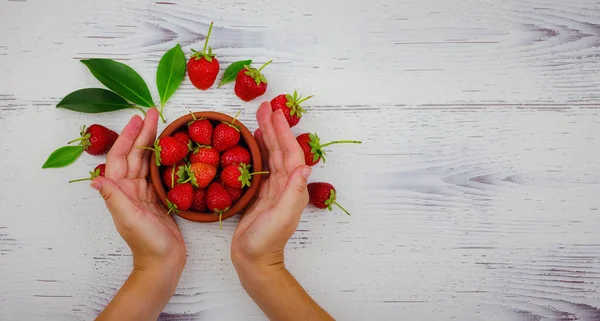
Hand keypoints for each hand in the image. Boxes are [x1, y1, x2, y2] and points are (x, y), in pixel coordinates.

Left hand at [91, 108, 185, 272]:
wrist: (163, 263)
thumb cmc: (147, 244)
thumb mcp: (130, 220)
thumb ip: (115, 198)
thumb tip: (96, 178)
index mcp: (121, 191)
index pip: (121, 157)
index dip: (128, 137)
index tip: (139, 119)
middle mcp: (130, 189)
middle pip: (135, 155)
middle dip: (143, 133)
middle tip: (154, 113)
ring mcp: (144, 194)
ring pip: (146, 162)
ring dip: (152, 143)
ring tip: (162, 125)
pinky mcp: (157, 200)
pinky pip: (158, 174)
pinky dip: (162, 160)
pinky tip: (170, 151)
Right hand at [231, 102, 311, 269]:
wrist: (254, 260)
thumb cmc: (266, 241)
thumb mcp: (281, 216)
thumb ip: (293, 192)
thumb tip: (304, 167)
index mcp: (292, 187)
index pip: (289, 153)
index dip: (283, 132)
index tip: (275, 113)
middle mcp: (285, 185)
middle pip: (280, 149)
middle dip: (274, 127)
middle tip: (264, 106)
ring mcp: (273, 189)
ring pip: (271, 155)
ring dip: (267, 135)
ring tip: (259, 117)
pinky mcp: (261, 195)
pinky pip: (261, 166)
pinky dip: (258, 151)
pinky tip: (254, 143)